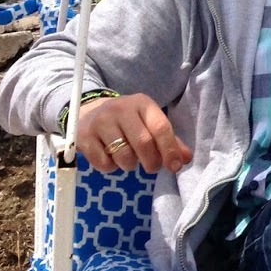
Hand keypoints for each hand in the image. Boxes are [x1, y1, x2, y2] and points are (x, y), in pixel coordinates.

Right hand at [75, 93, 192, 174]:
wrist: (89, 112)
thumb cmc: (127, 121)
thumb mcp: (148, 122)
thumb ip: (168, 140)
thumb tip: (185, 159)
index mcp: (142, 103)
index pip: (161, 127)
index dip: (170, 149)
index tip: (175, 166)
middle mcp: (121, 109)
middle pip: (143, 142)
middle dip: (151, 161)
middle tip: (152, 167)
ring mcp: (101, 122)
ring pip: (123, 155)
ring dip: (130, 165)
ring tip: (130, 160)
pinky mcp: (84, 137)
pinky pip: (103, 162)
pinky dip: (111, 167)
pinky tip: (111, 158)